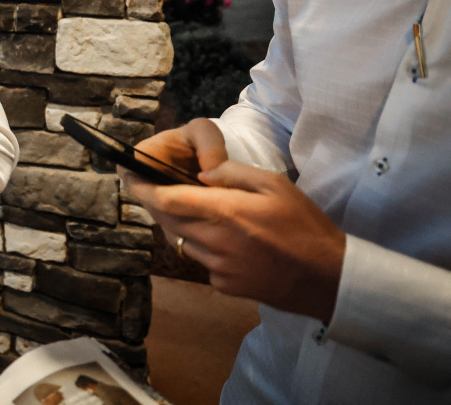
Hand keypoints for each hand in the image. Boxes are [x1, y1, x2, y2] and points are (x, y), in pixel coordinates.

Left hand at [121, 121, 345, 322]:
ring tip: (200, 212)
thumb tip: (200, 174)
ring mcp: (217, 267)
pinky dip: (204, 247)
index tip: (130, 176)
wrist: (329, 279)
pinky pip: (201, 261)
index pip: (166, 199)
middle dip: (156, 203)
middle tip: (156, 188)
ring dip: (181, 225)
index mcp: (224, 212)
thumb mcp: (274, 185)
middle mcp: (213, 241)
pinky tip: (228, 242)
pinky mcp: (224, 285)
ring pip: (182, 241)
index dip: (143, 187)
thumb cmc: (305, 226)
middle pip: (167, 220)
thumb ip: (232, 174)